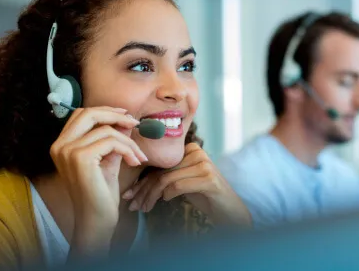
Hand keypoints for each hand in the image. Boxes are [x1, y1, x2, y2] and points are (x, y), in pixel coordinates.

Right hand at [49, 107, 147, 255]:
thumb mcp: (108, 159)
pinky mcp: (80, 158)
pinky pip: (112, 142)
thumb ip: (113, 139)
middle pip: (89, 113)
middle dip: (115, 115)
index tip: (126, 117)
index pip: (81, 114)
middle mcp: (60, 146)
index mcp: (62, 144)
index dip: (105, 111)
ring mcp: (68, 151)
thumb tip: (126, 120)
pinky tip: (134, 162)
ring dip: (129, 141)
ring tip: (139, 156)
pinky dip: (128, 150)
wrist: (96, 218)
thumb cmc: (101, 192)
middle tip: (135, 124)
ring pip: (106, 130)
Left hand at [123, 143, 250, 226]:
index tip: (128, 195)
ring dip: (151, 196)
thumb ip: (167, 177)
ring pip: (166, 179)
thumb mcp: (183, 183)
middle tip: (132, 205)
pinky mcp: (209, 178)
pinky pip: (178, 186)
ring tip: (143, 209)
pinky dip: (168, 195)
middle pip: (162, 172)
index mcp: (190, 149)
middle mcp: (198, 153)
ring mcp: (204, 164)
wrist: (230, 210)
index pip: (160, 165)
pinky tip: (165, 201)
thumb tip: (136, 185)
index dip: (142, 181)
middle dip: (143, 190)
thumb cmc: (204, 196)